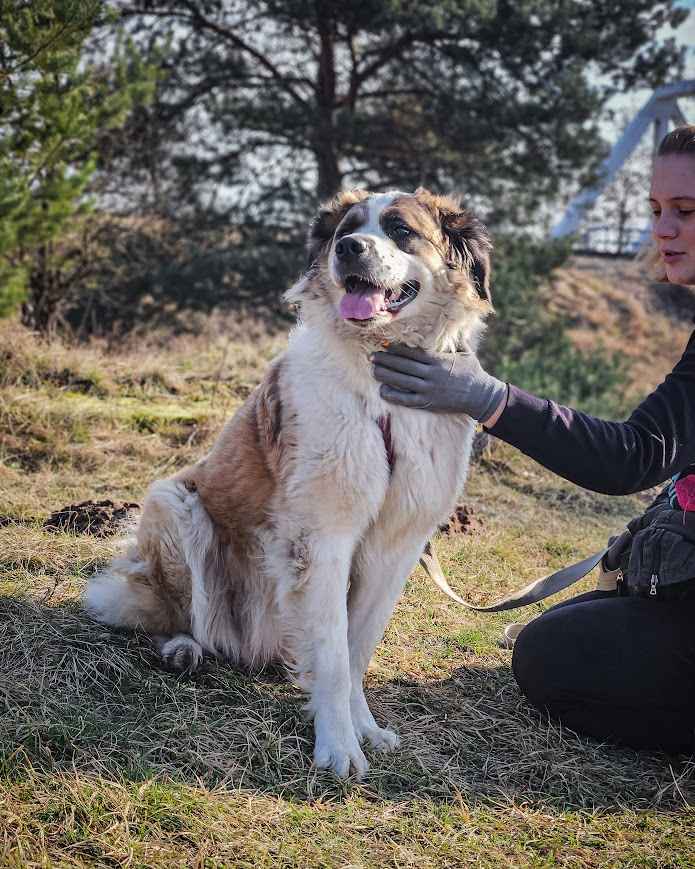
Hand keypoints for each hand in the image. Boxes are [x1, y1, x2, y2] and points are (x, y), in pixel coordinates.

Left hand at [371, 344, 507, 422]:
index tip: (384, 346)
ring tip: (374, 370)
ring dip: (386, 375)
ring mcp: (428, 389)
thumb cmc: (472, 371)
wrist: (480, 395)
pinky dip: (394, 396)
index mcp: (438, 360)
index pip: (412, 353)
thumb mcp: (466, 352)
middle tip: (372, 357)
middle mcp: (431, 374)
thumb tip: (451, 321)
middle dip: (386, 361)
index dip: (396, 350)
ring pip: (402, 381)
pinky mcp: (428, 403)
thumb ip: (455, 339)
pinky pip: (407, 399)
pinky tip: (383, 391)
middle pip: (403, 366)